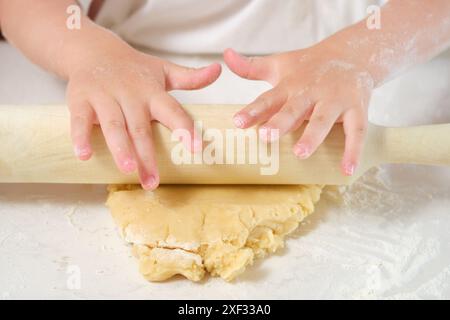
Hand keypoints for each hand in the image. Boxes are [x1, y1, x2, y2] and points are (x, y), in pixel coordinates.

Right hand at [67, 45, 220, 188]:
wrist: (93, 50)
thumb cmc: (134, 69)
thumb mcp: (164, 71)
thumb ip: (191, 77)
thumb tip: (218, 70)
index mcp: (152, 92)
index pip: (173, 110)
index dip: (184, 128)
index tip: (196, 149)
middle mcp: (130, 94)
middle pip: (141, 127)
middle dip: (148, 155)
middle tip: (153, 182)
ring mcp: (104, 96)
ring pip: (113, 125)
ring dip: (120, 148)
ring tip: (128, 170)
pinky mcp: (80, 99)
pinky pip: (79, 120)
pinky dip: (80, 137)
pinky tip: (84, 156)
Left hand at [224, 45, 373, 175]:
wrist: (352, 54)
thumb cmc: (308, 67)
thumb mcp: (279, 64)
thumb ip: (251, 67)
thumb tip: (226, 55)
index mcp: (290, 85)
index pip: (268, 99)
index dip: (253, 110)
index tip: (238, 122)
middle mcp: (311, 92)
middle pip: (295, 108)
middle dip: (281, 122)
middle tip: (266, 136)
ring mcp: (335, 100)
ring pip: (324, 119)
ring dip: (313, 136)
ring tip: (300, 153)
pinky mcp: (357, 108)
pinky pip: (356, 131)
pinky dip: (353, 150)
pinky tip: (346, 170)